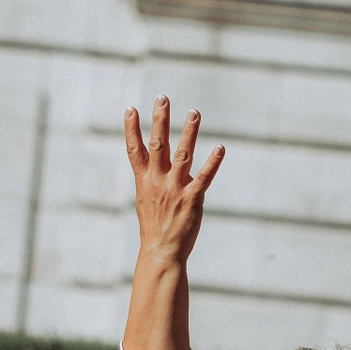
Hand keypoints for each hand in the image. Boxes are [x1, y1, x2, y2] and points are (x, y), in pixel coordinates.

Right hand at [125, 98, 222, 268]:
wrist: (162, 251)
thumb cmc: (155, 224)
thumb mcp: (146, 198)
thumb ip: (155, 177)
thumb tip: (167, 161)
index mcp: (144, 180)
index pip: (134, 149)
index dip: (131, 129)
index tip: (130, 109)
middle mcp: (158, 181)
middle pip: (158, 144)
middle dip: (159, 120)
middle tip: (162, 98)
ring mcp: (175, 189)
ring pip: (183, 154)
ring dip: (189, 132)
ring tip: (194, 112)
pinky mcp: (192, 199)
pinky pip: (204, 177)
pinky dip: (213, 162)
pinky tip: (220, 148)